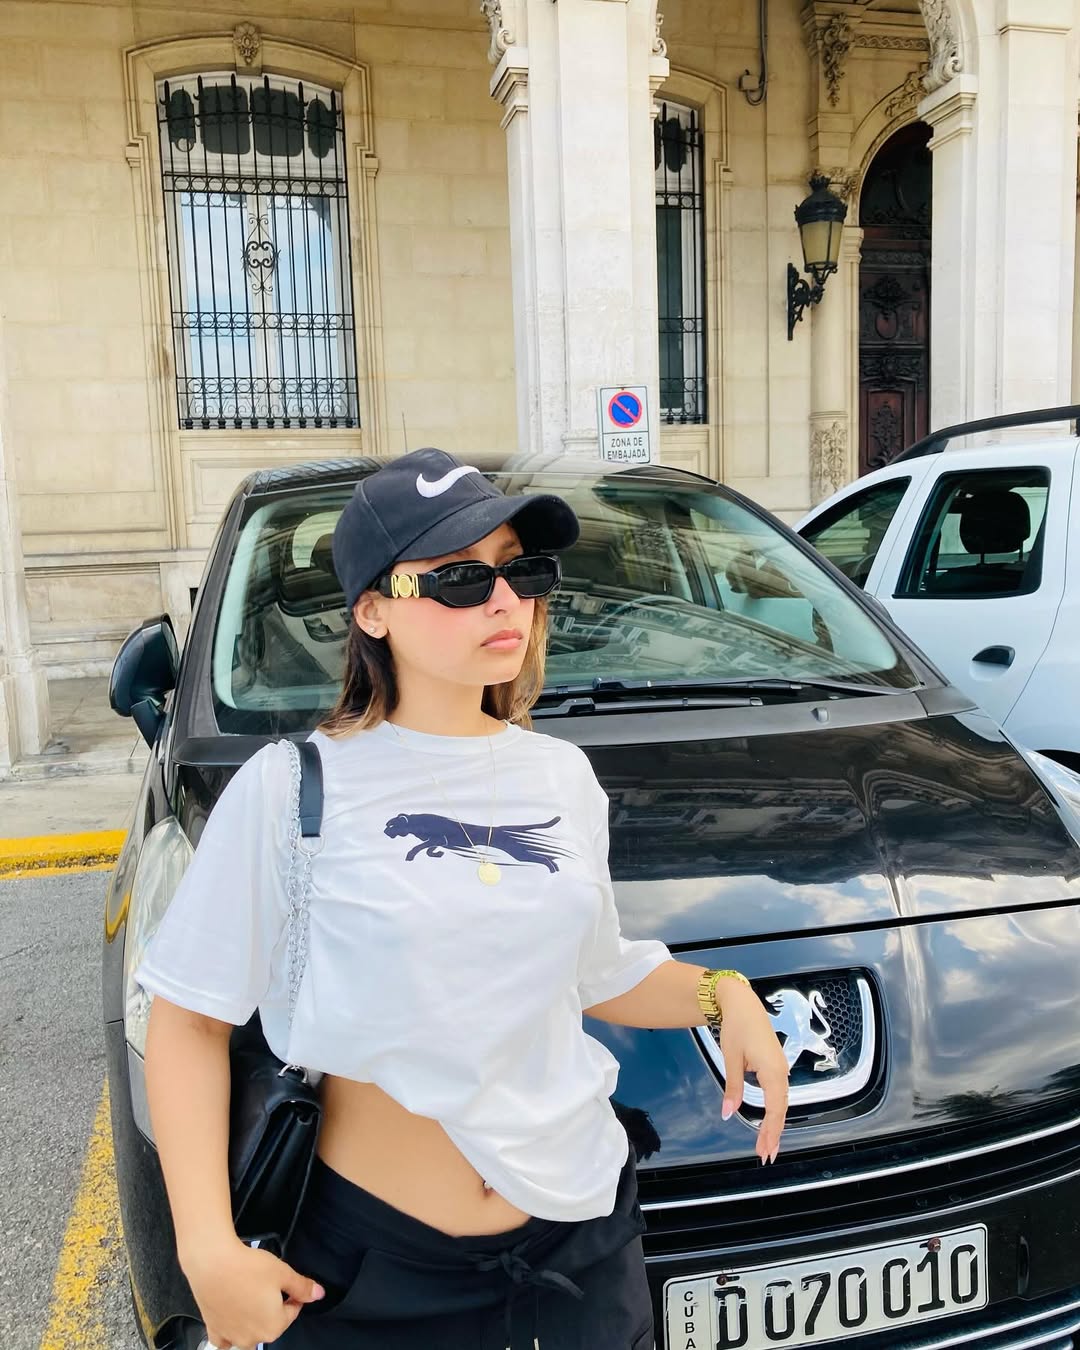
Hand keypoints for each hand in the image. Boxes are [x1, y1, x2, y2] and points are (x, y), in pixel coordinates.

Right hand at [181, 1235, 324, 1347]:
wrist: (212, 1263)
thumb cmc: (247, 1268)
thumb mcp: (283, 1273)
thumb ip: (302, 1287)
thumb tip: (318, 1294)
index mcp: (273, 1327)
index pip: (292, 1312)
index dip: (292, 1294)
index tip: (286, 1282)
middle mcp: (252, 1338)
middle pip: (271, 1324)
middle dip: (272, 1307)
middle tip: (266, 1284)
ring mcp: (231, 1337)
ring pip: (249, 1334)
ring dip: (253, 1321)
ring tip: (250, 1295)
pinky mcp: (214, 1329)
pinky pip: (226, 1338)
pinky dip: (231, 1330)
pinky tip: (233, 1315)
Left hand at [716, 978, 788, 1162]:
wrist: (742, 1003)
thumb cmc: (737, 1027)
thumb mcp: (731, 1058)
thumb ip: (733, 1087)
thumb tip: (728, 1113)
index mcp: (773, 1071)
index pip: (775, 1109)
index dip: (770, 1132)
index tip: (765, 1151)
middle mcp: (781, 1072)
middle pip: (781, 1109)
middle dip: (773, 1133)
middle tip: (765, 1156)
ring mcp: (781, 1068)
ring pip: (781, 1102)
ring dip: (774, 1124)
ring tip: (766, 1145)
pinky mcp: (776, 1065)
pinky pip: (778, 1093)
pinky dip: (774, 1110)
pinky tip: (769, 1122)